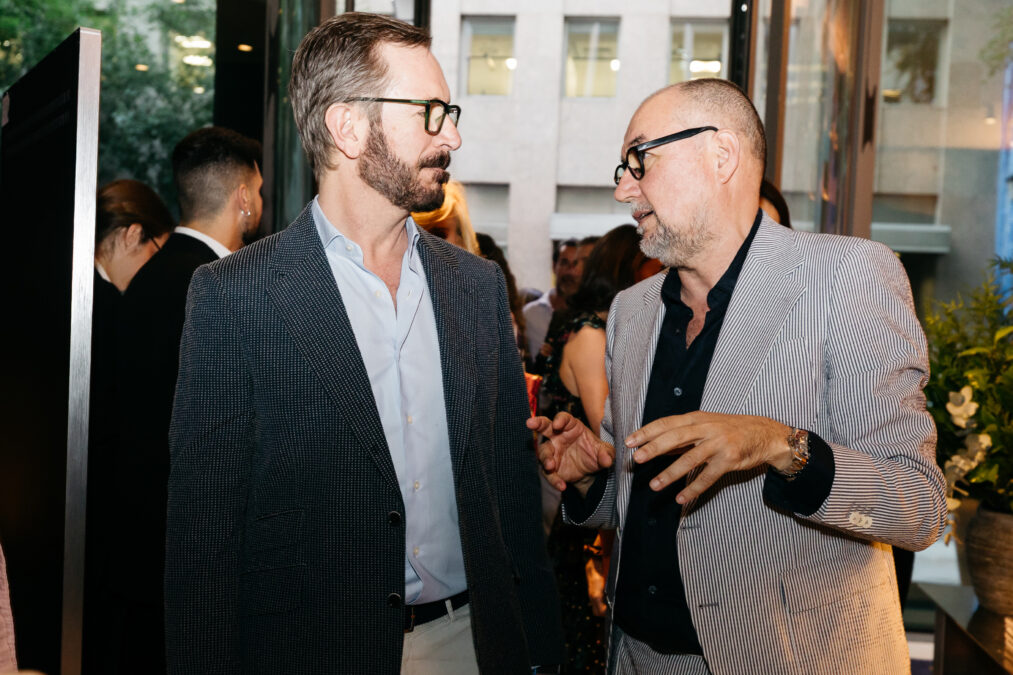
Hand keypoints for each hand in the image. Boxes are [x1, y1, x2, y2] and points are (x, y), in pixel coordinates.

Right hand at [527, 412, 614, 491]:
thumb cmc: (596, 453)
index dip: (559, 420)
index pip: (564, 418)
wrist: (591, 471)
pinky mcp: (552, 468)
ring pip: (544, 452)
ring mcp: (553, 452)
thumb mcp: (605, 452)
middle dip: (537, 423)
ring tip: (551, 466)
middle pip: (545, 426)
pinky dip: (553, 479)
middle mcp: (559, 436)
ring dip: (546, 458)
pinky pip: (548, 473)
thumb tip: (606, 459)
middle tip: (530, 423)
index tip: (557, 425)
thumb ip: (607, 454)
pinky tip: (561, 485)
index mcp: (572, 427)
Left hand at [626, 412, 791, 503]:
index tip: (629, 441)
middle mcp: (706, 429)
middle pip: (675, 437)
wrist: (765, 434)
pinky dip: (693, 489)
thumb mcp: (705, 426)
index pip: (666, 423)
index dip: (647, 432)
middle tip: (636, 459)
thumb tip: (656, 446)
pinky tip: (681, 498)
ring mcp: (718, 444)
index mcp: (697, 418)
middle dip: (653, 448)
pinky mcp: (729, 460)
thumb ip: (682, 436)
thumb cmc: (731, 429)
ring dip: (670, 473)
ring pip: (690, 459)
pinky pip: (708, 477)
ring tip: (654, 485)